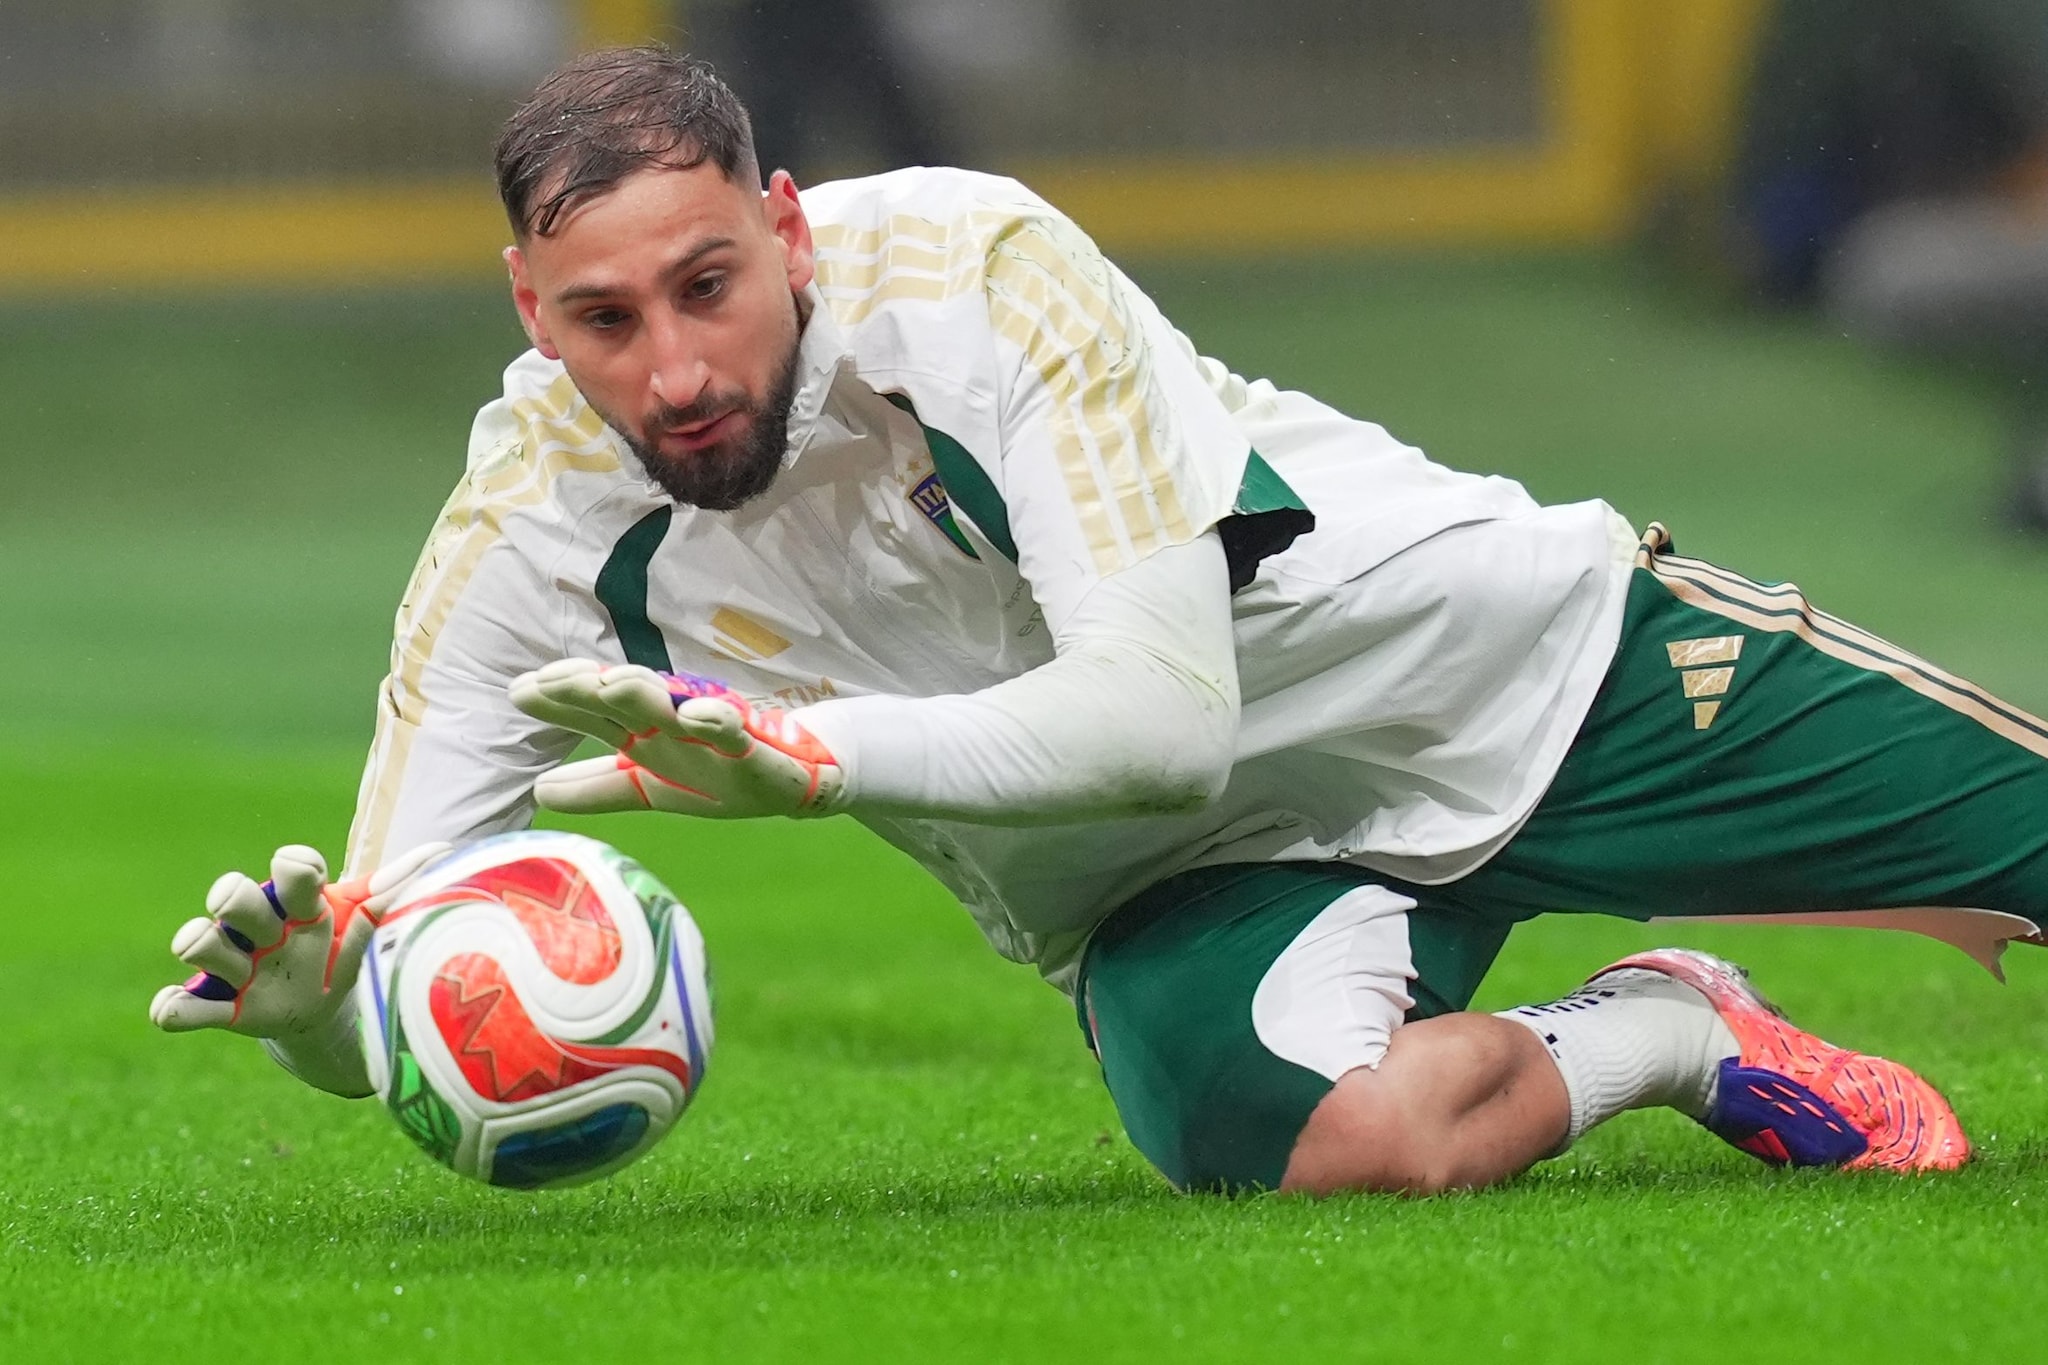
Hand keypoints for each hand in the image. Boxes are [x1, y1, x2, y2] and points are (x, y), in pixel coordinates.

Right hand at [148, 842, 448, 1039]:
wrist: (322, 1006)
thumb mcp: (369, 922)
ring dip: (205, 946)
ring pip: (198, 940)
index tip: (307, 874)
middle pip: (230, 892)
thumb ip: (398, 886)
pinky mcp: (219, 1007)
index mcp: (300, 900)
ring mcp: (235, 964)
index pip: (289, 864)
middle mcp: (261, 925)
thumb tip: (446, 850)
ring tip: (235, 969)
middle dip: (235, 898)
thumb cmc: (340, 948)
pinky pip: (179, 1007)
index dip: (293, 865)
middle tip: (256, 920)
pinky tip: (174, 1009)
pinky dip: (171, 1008)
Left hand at [510, 660, 846, 818]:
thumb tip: (537, 790)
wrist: (800, 778)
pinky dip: (721, 719)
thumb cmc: (720, 773)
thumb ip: (598, 788)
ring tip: (610, 683)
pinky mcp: (756, 748)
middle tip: (548, 681)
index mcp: (646, 733)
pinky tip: (700, 712)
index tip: (520, 690)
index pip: (593, 713)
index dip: (559, 701)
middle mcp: (673, 725)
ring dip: (644, 692)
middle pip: (623, 701)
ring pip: (674, 706)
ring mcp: (713, 733)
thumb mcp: (653, 786)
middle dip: (587, 688)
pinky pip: (737, 731)